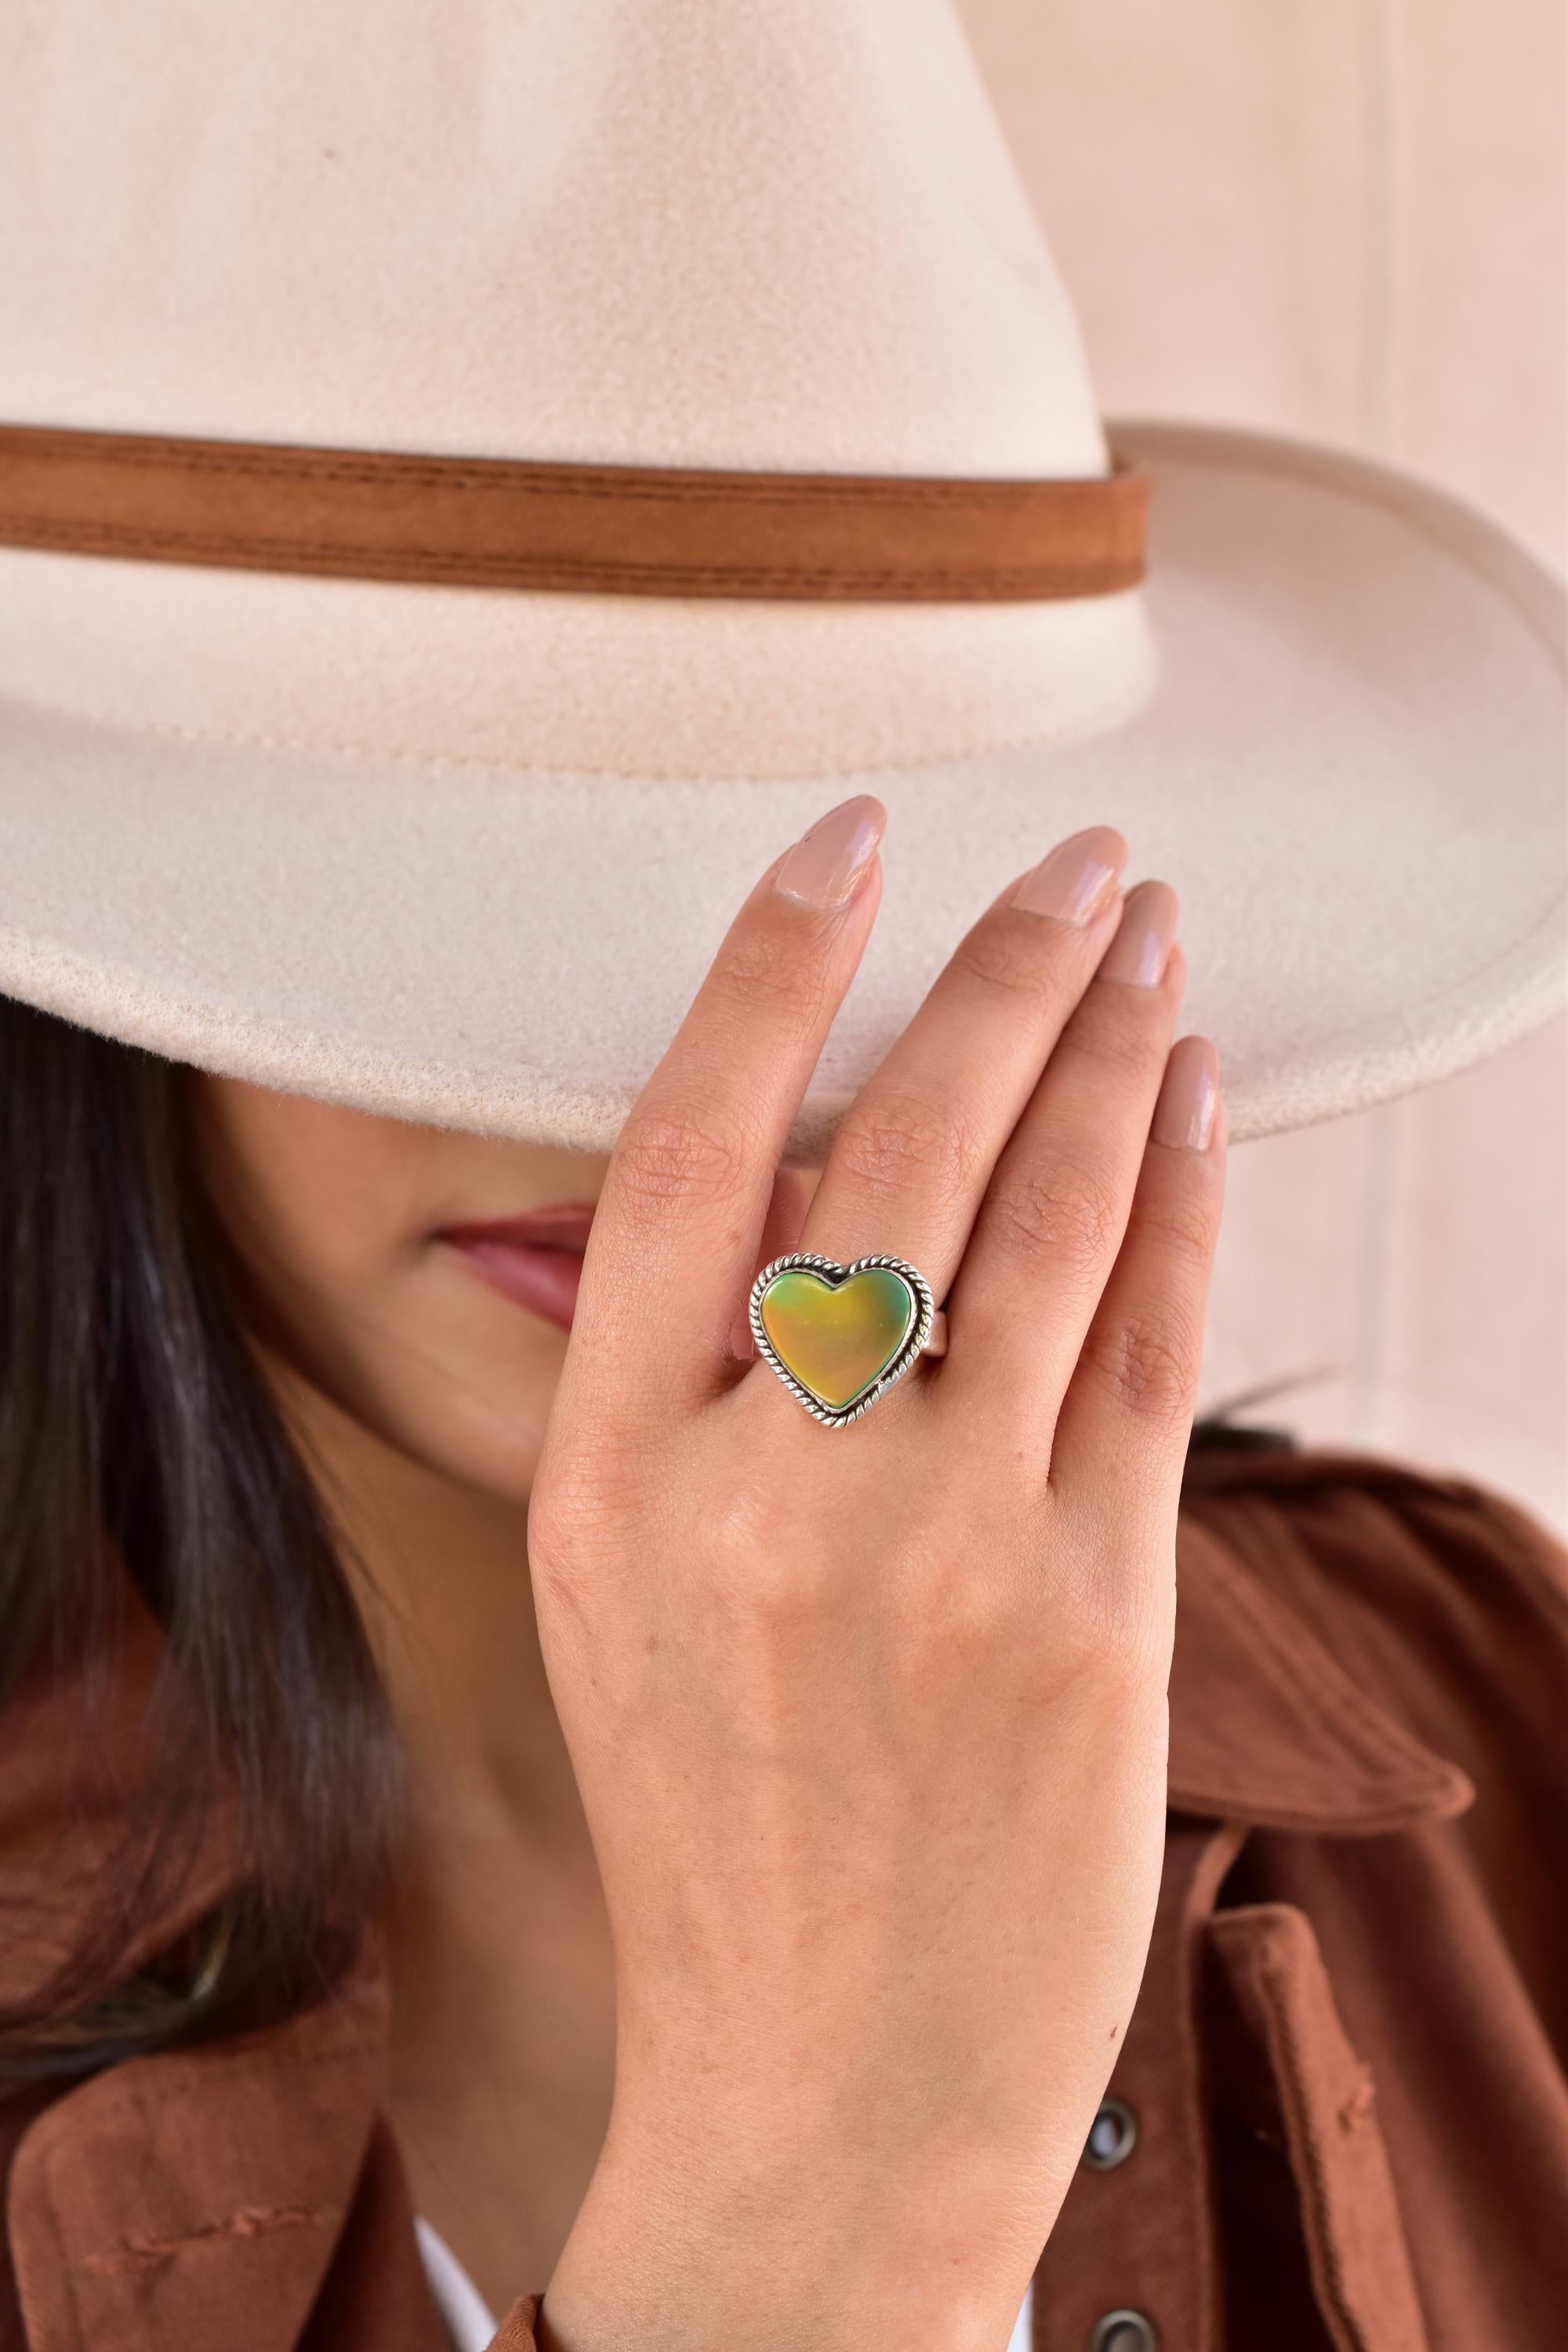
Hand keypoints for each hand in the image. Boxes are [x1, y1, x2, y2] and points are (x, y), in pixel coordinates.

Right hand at [528, 794, 1225, 2351]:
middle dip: (1005, 972)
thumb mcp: (620, 1597)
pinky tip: (1195, 1110)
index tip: (846, 844)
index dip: (773, 973)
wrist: (823, 2087)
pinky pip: (1154, 1350)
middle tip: (1080, 862)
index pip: (689, 1151)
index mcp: (611, 1478)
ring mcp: (943, 1549)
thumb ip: (684, 1391)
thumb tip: (808, 1162)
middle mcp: (766, 1494)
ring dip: (1116, 1057)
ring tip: (1154, 947)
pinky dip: (1184, 1204)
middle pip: (904, 1151)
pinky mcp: (1097, 1612)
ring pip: (1054, 1222)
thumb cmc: (717, 1822)